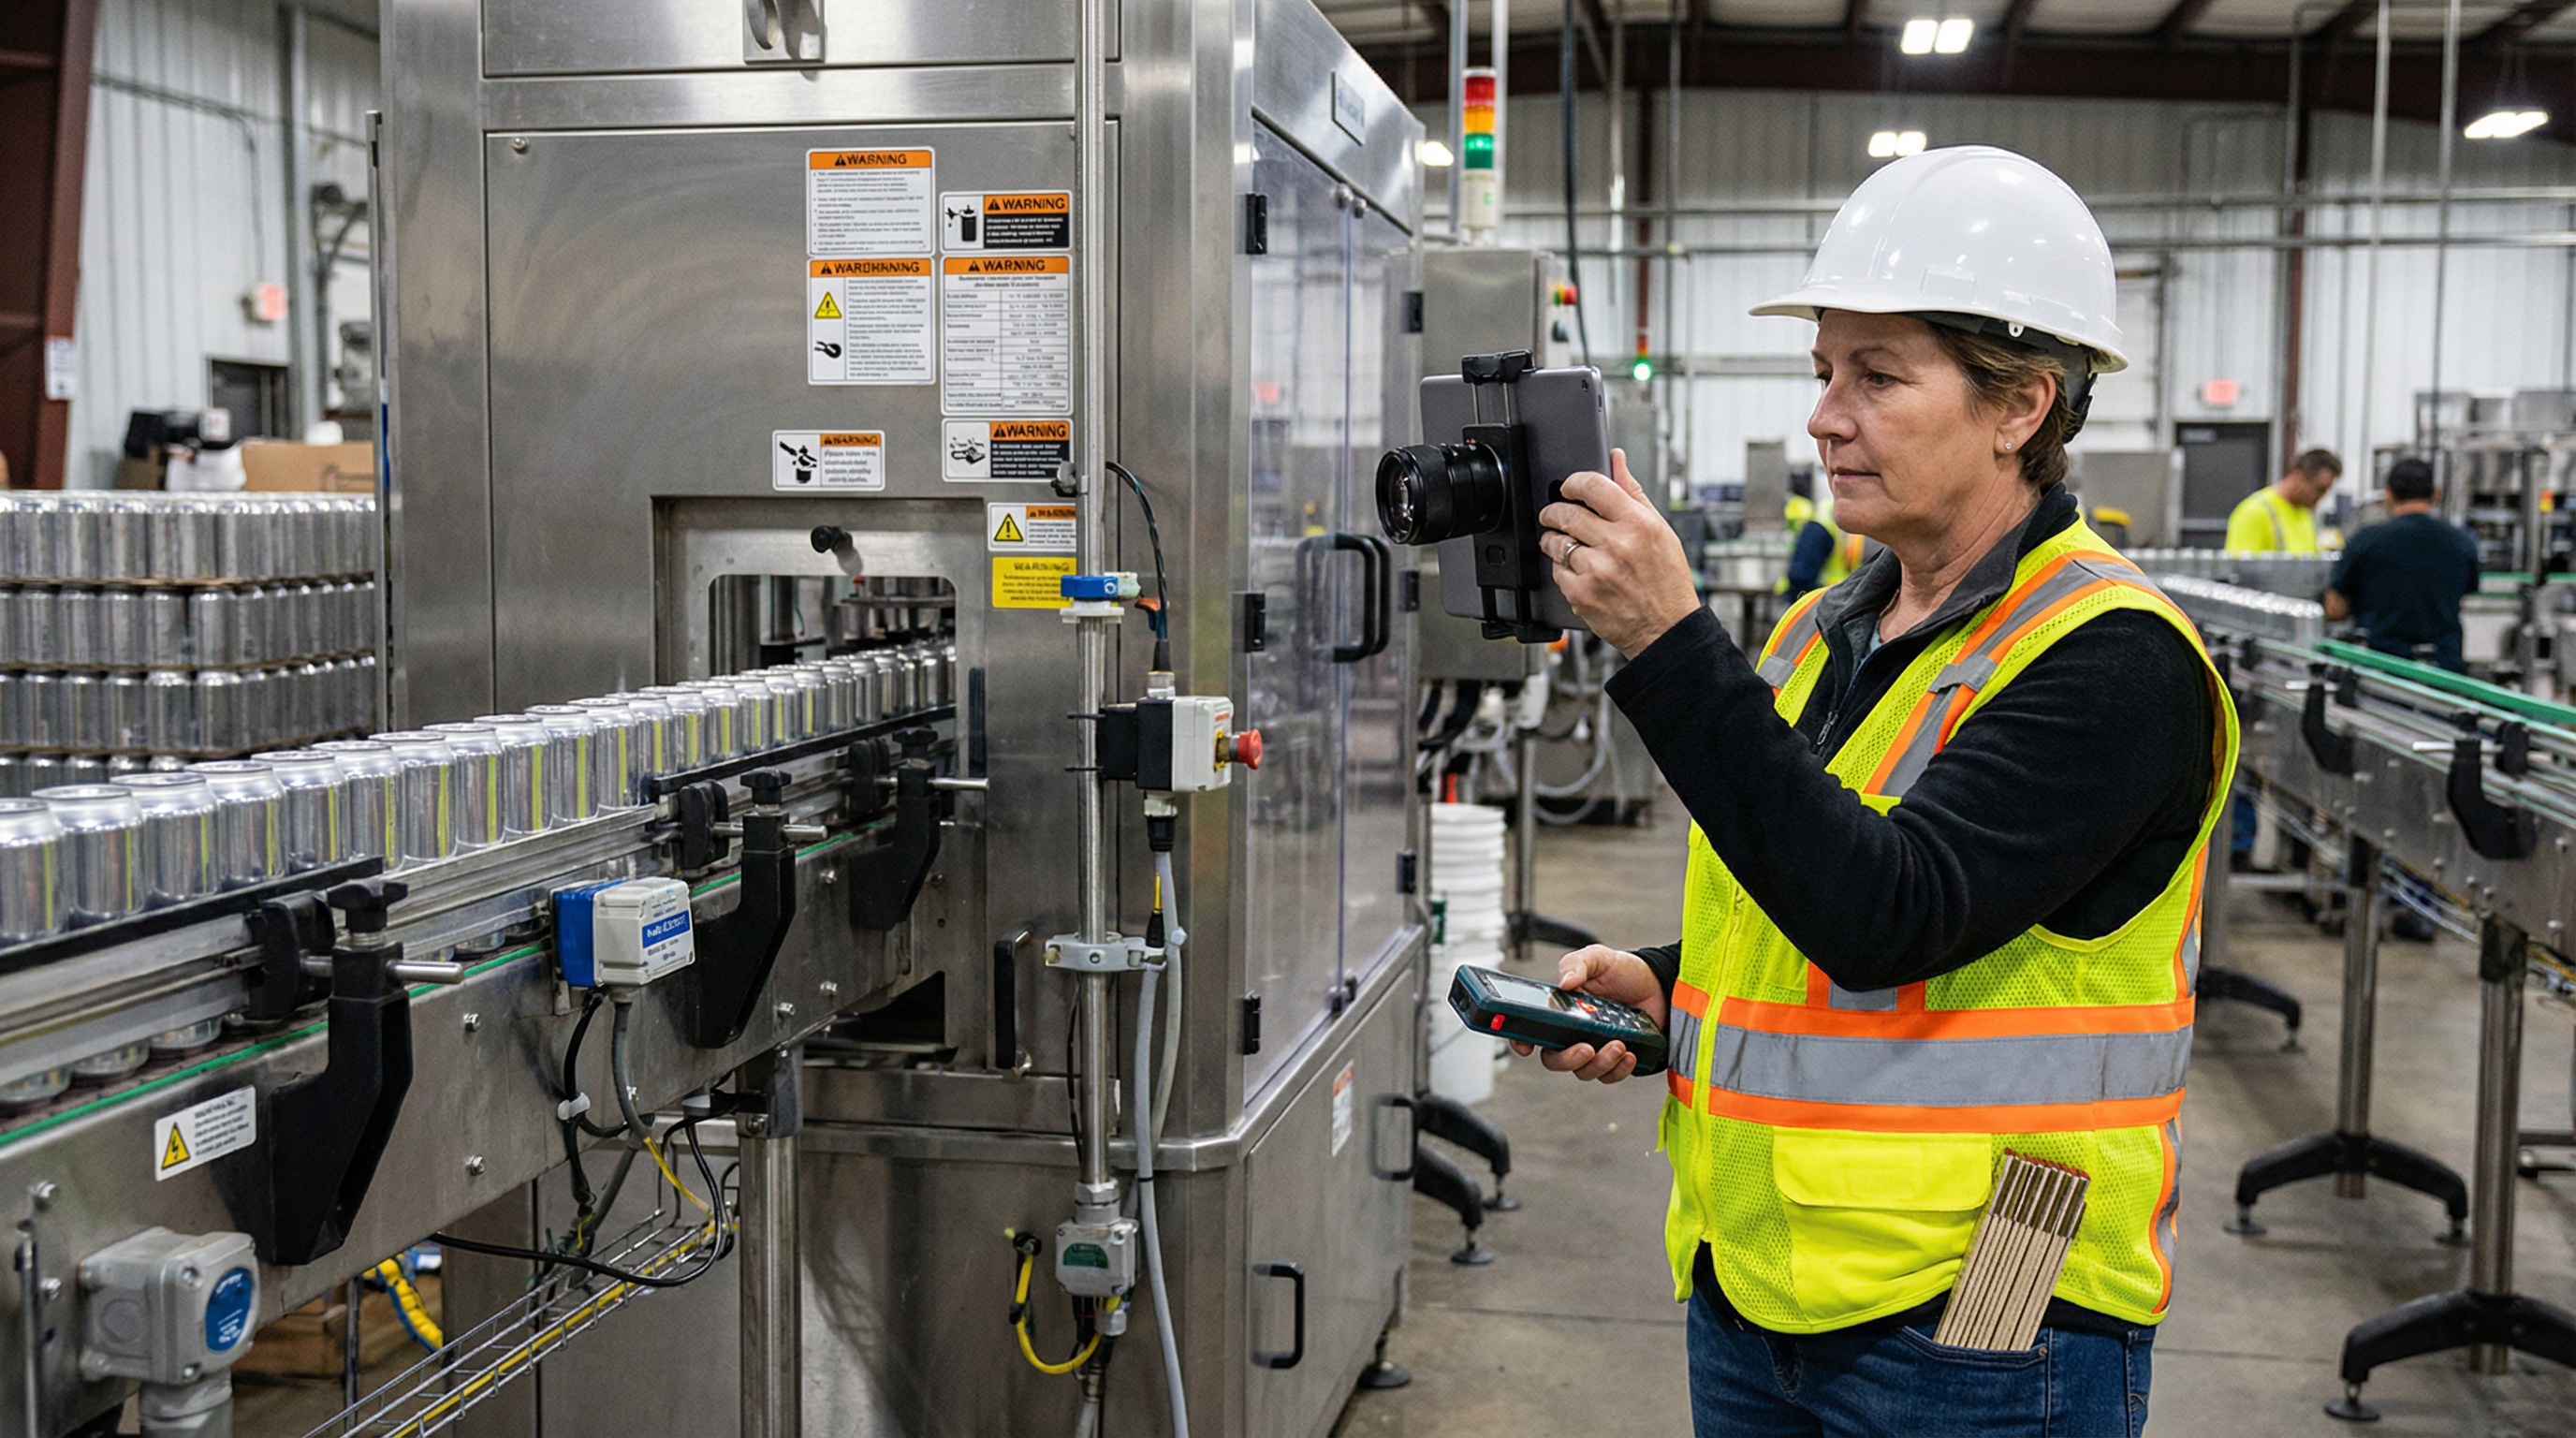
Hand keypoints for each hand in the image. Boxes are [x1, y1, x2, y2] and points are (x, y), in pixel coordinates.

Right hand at [1507, 945, 1668, 1083]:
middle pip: (1555, 1059)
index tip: (1525, 1047)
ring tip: (1618, 1044)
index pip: (1531, 1030)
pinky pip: (1609, 1076)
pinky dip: (1618, 1070)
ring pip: (1583, 1071)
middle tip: (1586, 1048)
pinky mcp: (1614, 1060)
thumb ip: (1578, 964)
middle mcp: (1572, 1033)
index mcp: (1560, 1009)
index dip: (1521, 1041)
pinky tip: (1629, 1054)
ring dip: (1599, 1063)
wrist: (1657, 985)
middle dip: (1567, 1059)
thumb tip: (1565, 981)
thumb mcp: (1598, 958)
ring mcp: (1593, 1048)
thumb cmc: (1623, 971)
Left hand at [1538, 449, 1702, 657]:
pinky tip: (1576, 570)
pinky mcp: (1582, 594)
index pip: (1593, 486)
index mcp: (1638, 523)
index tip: (1568, 487)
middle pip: (1566, 513)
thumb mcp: (1659, 530)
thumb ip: (1632, 493)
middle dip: (1553, 511)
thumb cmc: (1667, 581)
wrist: (1667, 629)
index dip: (1573, 482)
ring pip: (1556, 542)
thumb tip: (1616, 459)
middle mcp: (1617, 545)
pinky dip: (1561, 569)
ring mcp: (1597, 570)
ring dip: (1553, 539)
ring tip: (1562, 543)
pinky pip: (1556, 571)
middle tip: (1554, 514)